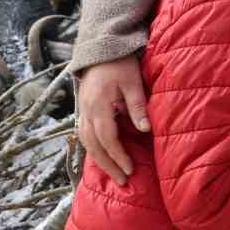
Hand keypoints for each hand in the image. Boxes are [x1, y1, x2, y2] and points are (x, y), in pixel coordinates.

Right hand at [76, 55, 150, 184]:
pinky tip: (103, 157)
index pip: (107, 138)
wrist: (101, 49)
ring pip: (87, 142)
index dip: (118, 156)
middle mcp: (86, 111)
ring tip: (113, 174)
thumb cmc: (121, 63)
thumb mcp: (133, 81)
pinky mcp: (83, 110)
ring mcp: (82, 111)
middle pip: (94, 145)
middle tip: (122, 181)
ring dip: (100, 160)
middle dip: (108, 165)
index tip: (130, 169)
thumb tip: (146, 129)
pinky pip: (85, 135)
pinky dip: (93, 148)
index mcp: (98, 105)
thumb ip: (137, 106)